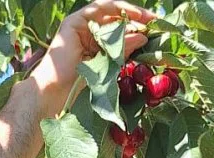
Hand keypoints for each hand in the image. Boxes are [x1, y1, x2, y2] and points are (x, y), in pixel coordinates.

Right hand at [28, 0, 155, 118]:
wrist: (57, 92)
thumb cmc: (79, 85)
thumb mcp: (110, 65)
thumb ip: (123, 50)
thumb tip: (143, 37)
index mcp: (96, 41)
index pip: (120, 28)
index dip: (138, 26)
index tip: (156, 29)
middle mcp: (87, 31)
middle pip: (116, 18)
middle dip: (138, 18)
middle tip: (156, 22)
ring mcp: (79, 25)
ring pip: (109, 12)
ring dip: (129, 13)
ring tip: (147, 19)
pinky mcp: (73, 22)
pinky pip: (98, 9)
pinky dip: (116, 10)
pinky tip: (130, 18)